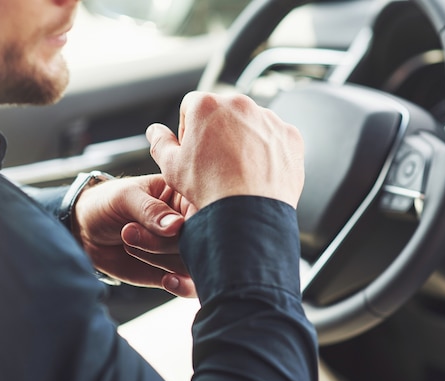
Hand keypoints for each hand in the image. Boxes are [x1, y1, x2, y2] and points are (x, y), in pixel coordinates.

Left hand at [73, 174, 196, 296]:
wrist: (84, 230)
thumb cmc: (106, 203)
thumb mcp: (125, 198)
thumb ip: (151, 211)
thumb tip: (177, 226)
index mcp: (184, 196)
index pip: (206, 211)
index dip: (195, 224)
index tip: (173, 229)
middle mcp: (189, 223)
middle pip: (200, 241)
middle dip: (165, 243)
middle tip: (129, 231)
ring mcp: (182, 249)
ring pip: (193, 264)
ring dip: (161, 259)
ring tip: (127, 239)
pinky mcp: (172, 271)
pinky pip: (189, 284)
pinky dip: (182, 286)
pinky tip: (168, 281)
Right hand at [146, 92, 304, 209]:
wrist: (248, 213)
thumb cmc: (208, 189)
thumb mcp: (171, 168)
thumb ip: (161, 143)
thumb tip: (154, 131)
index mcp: (207, 104)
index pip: (192, 107)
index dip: (189, 131)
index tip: (194, 152)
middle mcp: (240, 103)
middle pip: (224, 114)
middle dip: (219, 133)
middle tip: (216, 165)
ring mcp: (268, 118)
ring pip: (251, 125)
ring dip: (244, 141)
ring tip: (239, 173)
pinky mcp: (290, 136)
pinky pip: (276, 139)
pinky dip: (269, 153)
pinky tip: (258, 174)